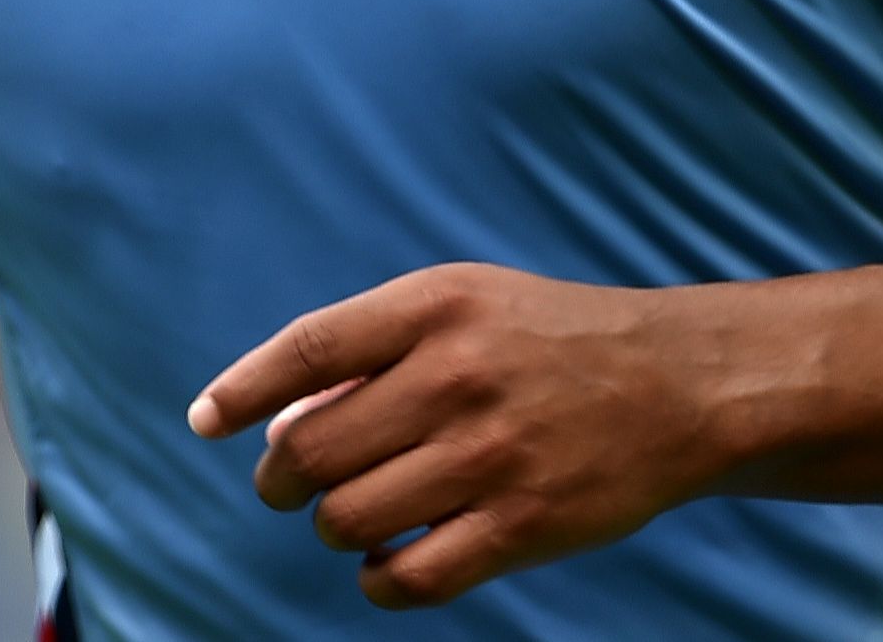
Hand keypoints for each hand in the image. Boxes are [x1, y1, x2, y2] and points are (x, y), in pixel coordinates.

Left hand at [188, 263, 739, 608]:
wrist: (676, 384)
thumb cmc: (546, 339)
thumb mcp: (462, 303)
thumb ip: (370, 349)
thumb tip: (276, 424)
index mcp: (435, 307)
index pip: (307, 349)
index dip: (242, 390)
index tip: (206, 420)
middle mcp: (458, 377)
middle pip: (314, 449)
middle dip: (280, 477)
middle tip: (288, 483)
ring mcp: (490, 456)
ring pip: (349, 518)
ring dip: (332, 526)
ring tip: (351, 514)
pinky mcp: (524, 526)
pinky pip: (409, 578)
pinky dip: (377, 580)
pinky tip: (385, 559)